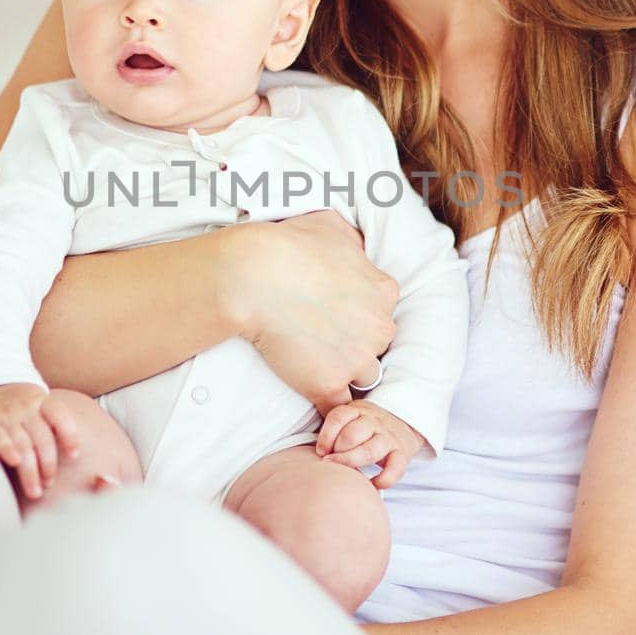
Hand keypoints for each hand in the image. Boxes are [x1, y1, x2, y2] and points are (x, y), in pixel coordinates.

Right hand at [0, 382, 82, 501]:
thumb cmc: (18, 409)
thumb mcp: (37, 407)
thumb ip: (53, 426)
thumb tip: (83, 465)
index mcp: (40, 402)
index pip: (59, 415)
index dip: (69, 435)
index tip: (74, 456)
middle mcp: (24, 408)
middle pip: (42, 437)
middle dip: (48, 464)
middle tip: (48, 484)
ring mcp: (5, 416)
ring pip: (23, 444)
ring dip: (30, 470)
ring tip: (35, 491)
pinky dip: (7, 449)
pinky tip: (15, 462)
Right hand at [227, 211, 398, 414]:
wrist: (252, 277)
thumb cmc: (287, 246)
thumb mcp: (330, 226)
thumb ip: (352, 239)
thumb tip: (355, 242)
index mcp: (383, 290)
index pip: (382, 309)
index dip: (358, 313)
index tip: (336, 312)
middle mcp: (379, 327)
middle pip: (376, 343)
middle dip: (355, 342)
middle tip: (321, 334)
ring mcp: (356, 359)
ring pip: (363, 376)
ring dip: (344, 373)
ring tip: (314, 364)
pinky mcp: (328, 385)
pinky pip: (339, 407)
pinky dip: (330, 408)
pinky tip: (316, 399)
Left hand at [314, 401, 425, 488]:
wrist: (403, 423)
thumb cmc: (365, 427)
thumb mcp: (351, 418)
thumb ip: (335, 429)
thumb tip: (310, 452)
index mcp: (357, 411)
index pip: (339, 417)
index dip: (327, 435)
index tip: (320, 451)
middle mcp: (373, 422)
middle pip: (354, 434)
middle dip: (338, 451)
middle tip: (329, 463)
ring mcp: (388, 437)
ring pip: (371, 450)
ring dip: (354, 462)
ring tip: (344, 472)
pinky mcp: (402, 453)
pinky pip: (396, 467)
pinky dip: (385, 478)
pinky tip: (373, 484)